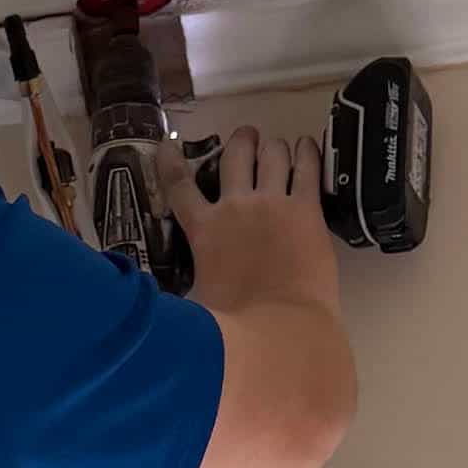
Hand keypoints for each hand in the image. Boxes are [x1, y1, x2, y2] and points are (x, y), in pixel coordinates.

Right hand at [160, 124, 338, 320]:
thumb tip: (160, 308)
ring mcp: (272, 204)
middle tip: (246, 137)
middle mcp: (236, 207)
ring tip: (277, 144)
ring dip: (273, 146)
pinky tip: (307, 146)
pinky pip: (307, 169)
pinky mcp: (306, 210)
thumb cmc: (231, 331)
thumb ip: (179, 294)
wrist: (278, 331)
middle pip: (234, 156)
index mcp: (204, 230)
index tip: (169, 144)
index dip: (171, 161)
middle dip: (240, 141)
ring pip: (272, 155)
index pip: (179, 186)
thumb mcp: (191, 306)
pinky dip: (307, 153)